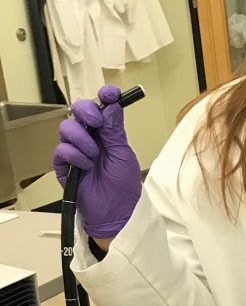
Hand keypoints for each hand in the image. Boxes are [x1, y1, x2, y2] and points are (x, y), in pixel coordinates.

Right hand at [52, 84, 141, 239]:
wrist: (114, 211)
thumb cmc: (123, 185)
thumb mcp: (123, 154)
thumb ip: (115, 130)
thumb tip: (113, 106)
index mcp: (108, 134)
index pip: (102, 108)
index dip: (104, 97)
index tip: (109, 93)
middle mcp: (91, 138)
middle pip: (79, 111)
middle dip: (87, 111)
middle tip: (96, 122)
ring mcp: (76, 150)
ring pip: (67, 128)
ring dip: (83, 140)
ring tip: (94, 156)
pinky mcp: (64, 165)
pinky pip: (62, 149)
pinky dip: (75, 156)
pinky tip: (86, 166)